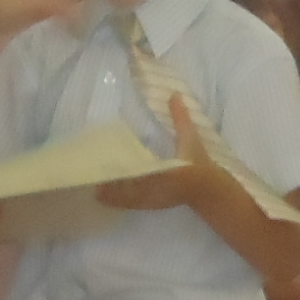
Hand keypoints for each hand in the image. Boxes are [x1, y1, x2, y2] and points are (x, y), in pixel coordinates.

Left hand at [99, 95, 221, 212]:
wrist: (208, 189)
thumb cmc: (198, 163)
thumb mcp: (190, 139)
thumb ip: (181, 118)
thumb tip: (174, 94)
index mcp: (165, 173)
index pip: (140, 175)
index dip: (121, 175)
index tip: (105, 168)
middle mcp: (157, 189)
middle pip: (129, 192)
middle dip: (111, 188)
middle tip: (91, 181)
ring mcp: (153, 200)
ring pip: (128, 201)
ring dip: (112, 196)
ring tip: (94, 190)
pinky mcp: (152, 205)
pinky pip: (131, 205)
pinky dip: (118, 202)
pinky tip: (104, 199)